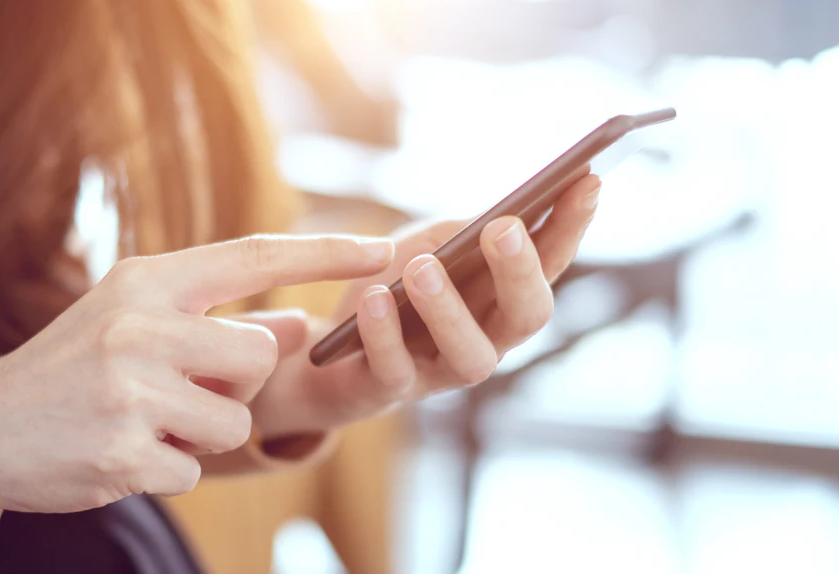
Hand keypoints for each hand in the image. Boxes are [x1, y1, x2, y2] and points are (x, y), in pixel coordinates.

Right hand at [0, 235, 392, 516]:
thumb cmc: (72, 364)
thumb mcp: (137, 320)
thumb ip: (217, 319)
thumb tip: (299, 325)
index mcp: (145, 282)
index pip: (253, 256)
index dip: (325, 253)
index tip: (383, 249)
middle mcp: (138, 326)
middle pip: (257, 356)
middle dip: (235, 381)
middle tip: (177, 387)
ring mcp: (128, 391)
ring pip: (234, 420)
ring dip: (202, 432)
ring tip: (145, 421)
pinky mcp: (122, 453)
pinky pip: (195, 469)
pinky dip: (169, 468)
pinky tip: (121, 451)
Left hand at [250, 175, 600, 437]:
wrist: (327, 346)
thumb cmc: (393, 287)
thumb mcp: (429, 245)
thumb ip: (466, 231)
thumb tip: (508, 214)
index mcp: (503, 298)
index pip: (551, 263)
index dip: (572, 226)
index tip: (589, 180)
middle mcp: (487, 340)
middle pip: (527, 316)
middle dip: (520, 272)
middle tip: (503, 229)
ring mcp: (440, 372)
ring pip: (469, 356)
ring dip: (448, 309)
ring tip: (424, 267)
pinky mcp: (388, 389)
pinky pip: (393, 370)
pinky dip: (383, 334)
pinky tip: (372, 298)